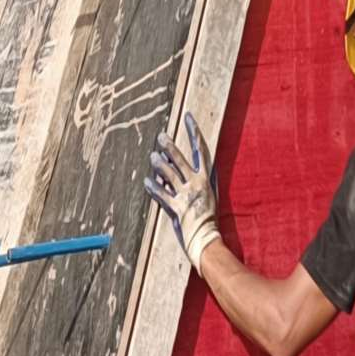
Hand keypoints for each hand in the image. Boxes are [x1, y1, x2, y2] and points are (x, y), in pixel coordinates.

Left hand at [144, 112, 222, 274]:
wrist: (207, 239)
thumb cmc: (207, 217)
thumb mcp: (206, 194)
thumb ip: (193, 179)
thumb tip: (173, 167)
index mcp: (206, 179)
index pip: (201, 149)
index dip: (194, 131)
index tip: (188, 116)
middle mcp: (197, 184)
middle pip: (180, 159)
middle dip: (169, 146)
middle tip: (160, 137)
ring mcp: (187, 195)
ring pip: (168, 174)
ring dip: (158, 164)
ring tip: (152, 157)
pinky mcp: (177, 208)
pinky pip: (161, 194)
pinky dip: (153, 188)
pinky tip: (147, 182)